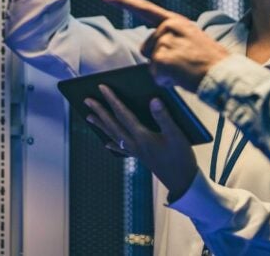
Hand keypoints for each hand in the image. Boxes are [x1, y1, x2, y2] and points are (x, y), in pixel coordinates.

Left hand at [85, 85, 198, 199]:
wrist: (182, 182)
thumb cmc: (181, 157)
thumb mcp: (176, 134)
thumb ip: (163, 117)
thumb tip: (153, 99)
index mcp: (142, 136)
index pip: (123, 114)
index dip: (112, 99)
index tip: (101, 87)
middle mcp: (135, 144)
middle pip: (113, 125)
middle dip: (100, 111)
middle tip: (87, 100)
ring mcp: (136, 152)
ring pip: (114, 136)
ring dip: (101, 125)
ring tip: (89, 117)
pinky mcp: (140, 158)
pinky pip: (122, 149)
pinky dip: (113, 144)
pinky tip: (107, 144)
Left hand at [101, 0, 229, 91]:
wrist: (224, 74)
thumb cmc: (211, 61)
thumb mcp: (192, 39)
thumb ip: (172, 37)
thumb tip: (151, 48)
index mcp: (176, 21)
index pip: (145, 8)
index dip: (123, 1)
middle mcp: (168, 28)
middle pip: (146, 47)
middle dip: (158, 59)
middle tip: (183, 63)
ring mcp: (164, 42)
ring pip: (151, 62)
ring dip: (164, 71)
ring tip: (185, 69)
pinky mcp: (161, 59)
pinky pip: (155, 75)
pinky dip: (166, 81)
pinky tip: (181, 77)